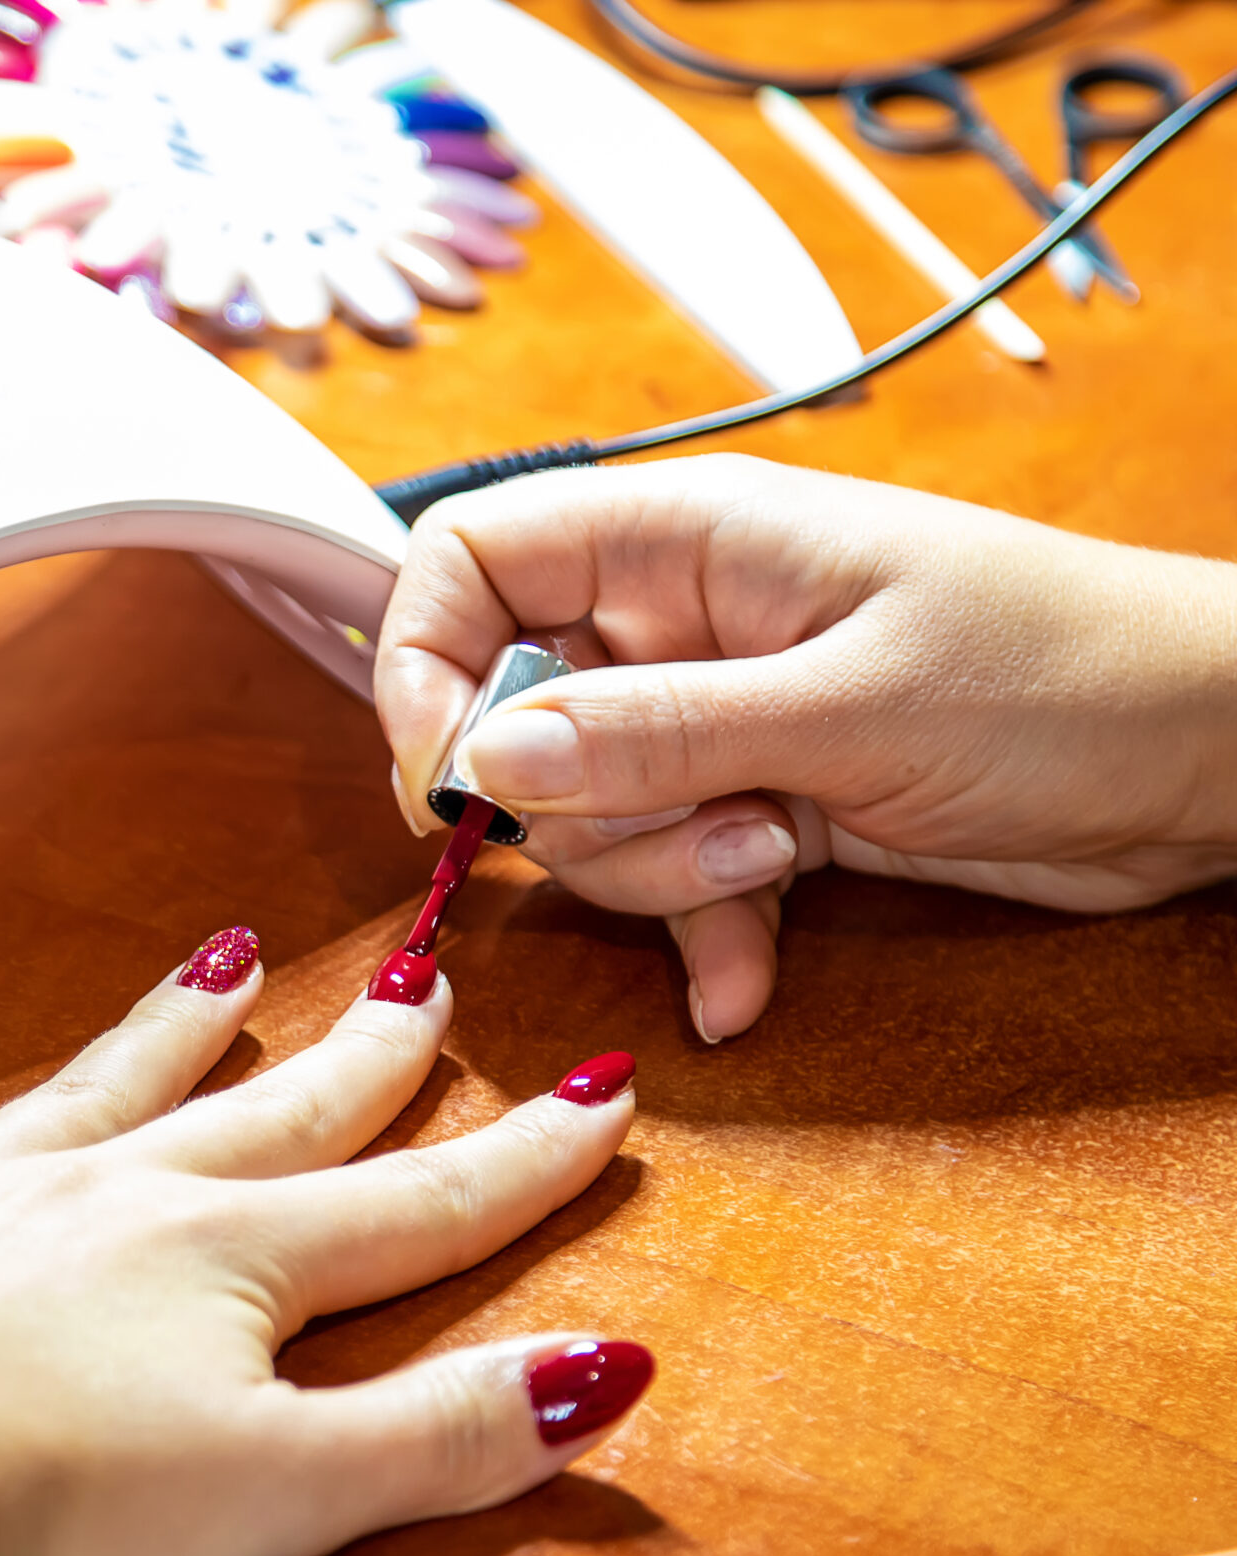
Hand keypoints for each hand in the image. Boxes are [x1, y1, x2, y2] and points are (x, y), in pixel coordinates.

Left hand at [0, 932, 648, 1555]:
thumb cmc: (36, 1515)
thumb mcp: (280, 1496)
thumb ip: (442, 1434)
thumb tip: (600, 1369)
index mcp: (219, 1261)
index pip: (412, 1206)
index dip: (520, 1159)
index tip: (594, 1090)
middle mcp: (96, 1198)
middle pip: (263, 1119)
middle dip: (360, 1060)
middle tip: (421, 987)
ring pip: (87, 1091)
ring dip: (163, 1031)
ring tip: (223, 962)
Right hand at [376, 455, 1236, 1041]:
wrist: (1216, 755)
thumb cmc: (1066, 675)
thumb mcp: (849, 707)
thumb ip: (656, 733)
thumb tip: (487, 758)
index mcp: (688, 539)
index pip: (472, 558)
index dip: (427, 662)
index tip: (455, 782)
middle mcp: (684, 621)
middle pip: (515, 712)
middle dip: (575, 806)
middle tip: (688, 825)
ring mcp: (725, 716)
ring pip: (590, 811)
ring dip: (655, 870)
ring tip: (775, 857)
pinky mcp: (771, 800)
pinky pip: (677, 875)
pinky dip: (705, 933)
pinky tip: (749, 987)